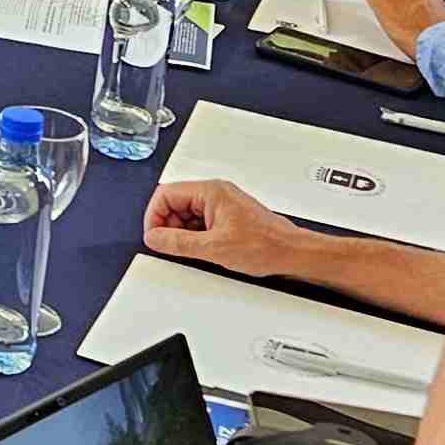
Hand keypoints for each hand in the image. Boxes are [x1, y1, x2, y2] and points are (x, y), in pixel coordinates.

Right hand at [144, 179, 319, 282]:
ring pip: (186, 214)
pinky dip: (195, 237)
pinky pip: (200, 222)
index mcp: (211, 191)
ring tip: (191, 251)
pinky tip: (203, 251)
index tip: (154, 236)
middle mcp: (216, 193)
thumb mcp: (213, 247)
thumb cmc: (265, 245)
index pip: (166, 195)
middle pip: (174, 203)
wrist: (291, 252)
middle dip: (167, 225)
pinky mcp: (228, 217)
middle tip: (169, 246)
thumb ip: (178, 242)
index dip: (155, 217)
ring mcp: (222, 205)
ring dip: (182, 233)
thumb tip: (155, 238)